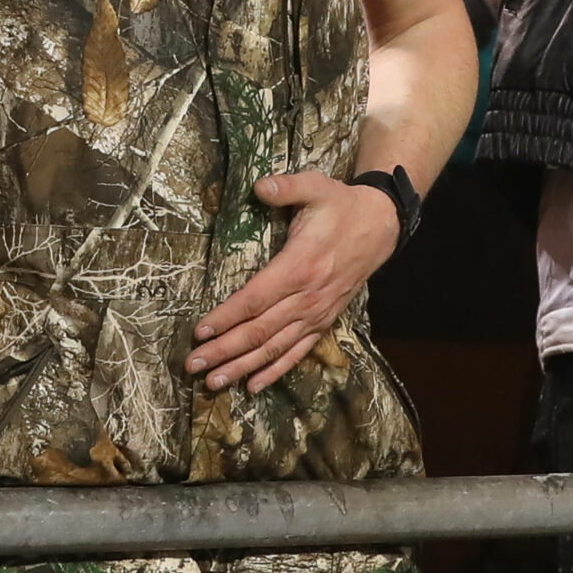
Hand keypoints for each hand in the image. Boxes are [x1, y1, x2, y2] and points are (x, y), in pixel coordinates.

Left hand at [186, 172, 399, 394]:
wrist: (379, 227)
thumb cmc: (340, 206)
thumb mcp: (316, 187)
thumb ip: (287, 187)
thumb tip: (259, 186)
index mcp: (300, 266)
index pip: (255, 299)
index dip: (227, 317)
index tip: (200, 332)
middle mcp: (307, 297)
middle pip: (260, 331)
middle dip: (225, 351)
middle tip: (193, 365)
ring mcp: (316, 314)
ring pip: (275, 347)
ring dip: (243, 367)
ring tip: (214, 382)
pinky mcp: (324, 322)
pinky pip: (297, 352)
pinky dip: (275, 371)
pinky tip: (252, 386)